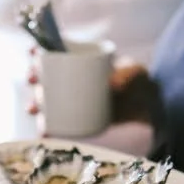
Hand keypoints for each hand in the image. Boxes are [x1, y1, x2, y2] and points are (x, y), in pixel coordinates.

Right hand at [25, 50, 157, 125]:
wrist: (150, 111)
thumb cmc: (140, 85)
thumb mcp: (136, 74)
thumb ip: (128, 75)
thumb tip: (112, 85)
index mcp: (81, 64)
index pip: (54, 56)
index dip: (39, 53)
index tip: (33, 53)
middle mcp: (72, 83)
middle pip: (45, 78)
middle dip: (33, 78)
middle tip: (33, 80)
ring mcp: (73, 103)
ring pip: (47, 102)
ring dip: (35, 104)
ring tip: (34, 108)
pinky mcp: (77, 123)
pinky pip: (57, 125)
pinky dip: (48, 128)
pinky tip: (43, 131)